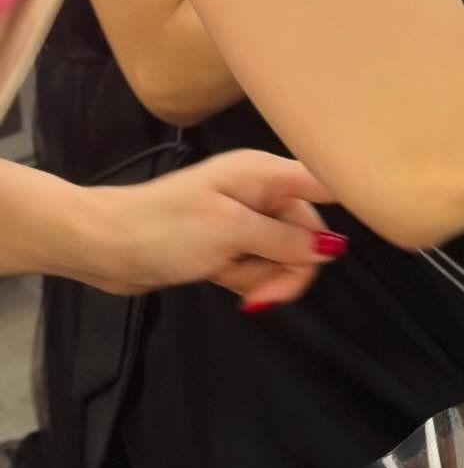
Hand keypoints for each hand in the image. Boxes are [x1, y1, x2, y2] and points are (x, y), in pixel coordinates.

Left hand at [73, 151, 340, 306]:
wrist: (104, 246)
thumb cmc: (165, 228)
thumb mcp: (230, 233)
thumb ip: (284, 239)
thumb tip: (333, 247)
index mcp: (265, 174)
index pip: (325, 181)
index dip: (350, 201)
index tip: (355, 240)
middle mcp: (260, 192)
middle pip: (306, 230)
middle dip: (291, 265)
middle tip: (262, 294)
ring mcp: (243, 220)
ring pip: (284, 253)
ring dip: (265, 277)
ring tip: (231, 281)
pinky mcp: (227, 246)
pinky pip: (259, 266)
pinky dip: (248, 280)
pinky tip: (226, 283)